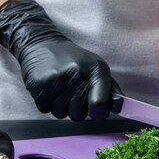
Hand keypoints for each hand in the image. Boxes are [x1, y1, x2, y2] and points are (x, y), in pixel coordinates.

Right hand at [0, 0, 122, 119]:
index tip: (95, 109)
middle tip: (71, 92)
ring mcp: (58, 79)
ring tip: (59, 88)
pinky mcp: (41, 85)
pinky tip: (48, 87)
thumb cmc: (72, 59)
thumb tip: (118, 107)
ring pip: (61, 114)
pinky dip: (45, 103)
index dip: (98, 112)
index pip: (100, 104)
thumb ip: (110, 88)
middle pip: (79, 115)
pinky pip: (45, 109)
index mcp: (97, 70)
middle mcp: (78, 74)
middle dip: (75, 109)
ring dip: (59, 106)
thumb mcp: (95, 67)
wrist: (41, 43)